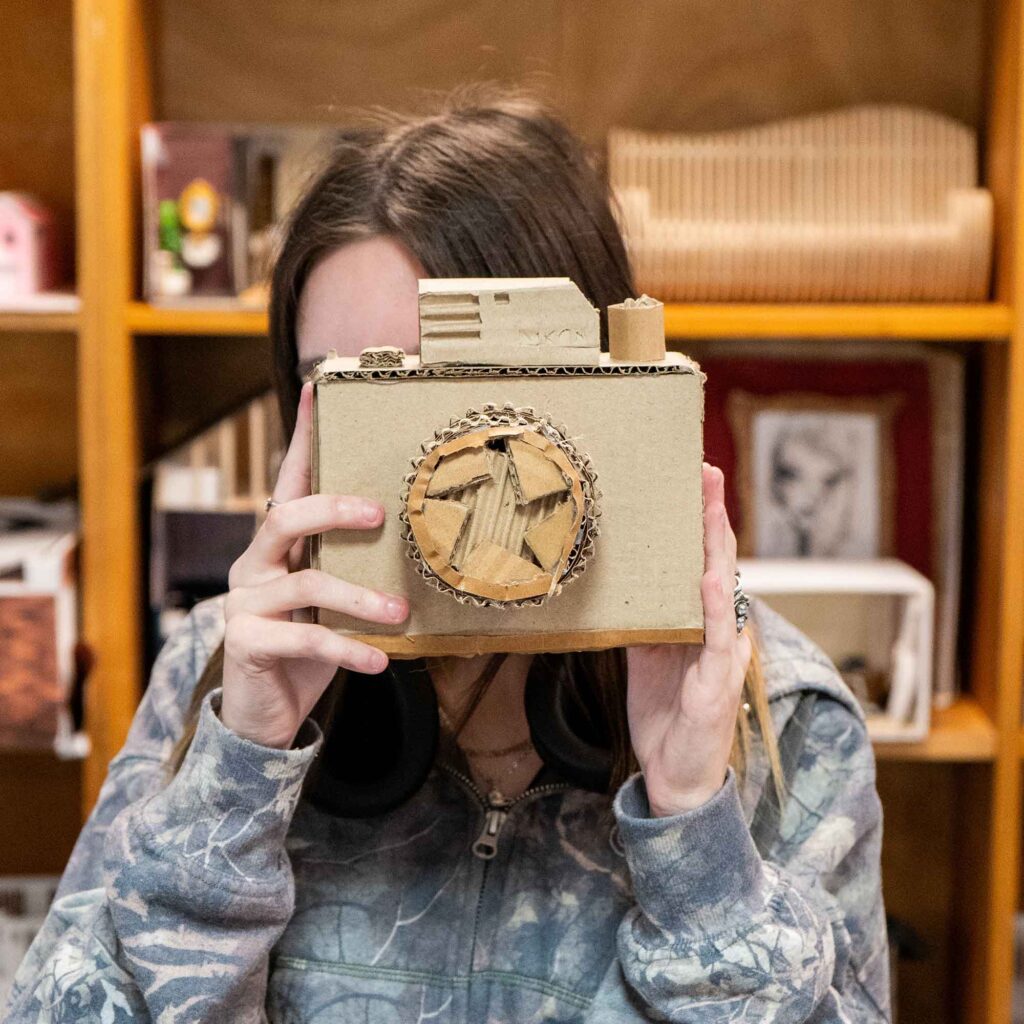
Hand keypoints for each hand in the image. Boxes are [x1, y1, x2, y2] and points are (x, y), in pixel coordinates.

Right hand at [220, 381, 408, 748]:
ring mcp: (244, 602)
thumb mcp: (331, 602)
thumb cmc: (308, 646)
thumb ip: (353, 570)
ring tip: (400, 613)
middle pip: (285, 516)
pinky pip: (304, 638)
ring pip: (305, 582)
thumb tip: (417, 542)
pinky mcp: (245, 642)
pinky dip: (348, 649)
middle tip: (380, 515)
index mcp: (276, 547)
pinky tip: (378, 661)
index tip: (317, 389)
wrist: (265, 711)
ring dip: (360, 598)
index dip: (301, 437)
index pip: (288, 482)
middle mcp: (252, 564)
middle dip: (335, 509)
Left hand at [625, 464, 751, 815]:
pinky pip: (717, 636)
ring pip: (724, 587)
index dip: (697, 521)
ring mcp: (722, 654)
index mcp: (699, 622)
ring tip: (710, 504)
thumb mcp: (646, 659)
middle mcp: (717, 631)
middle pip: (718, 561)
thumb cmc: (666, 717)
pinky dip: (716, 604)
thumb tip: (620, 587)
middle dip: (710, 514)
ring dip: (717, 544)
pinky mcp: (718, 682)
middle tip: (704, 469)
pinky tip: (712, 576)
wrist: (675, 778)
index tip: (688, 480)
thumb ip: (643, 621)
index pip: (702, 561)